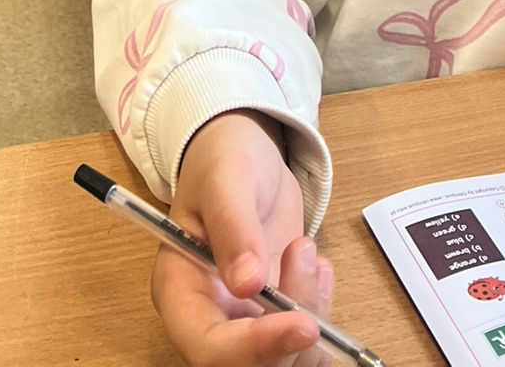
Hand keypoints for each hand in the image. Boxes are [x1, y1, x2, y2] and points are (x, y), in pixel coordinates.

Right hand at [153, 111, 332, 366]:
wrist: (246, 157)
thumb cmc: (225, 160)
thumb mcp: (227, 178)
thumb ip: (233, 226)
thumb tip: (247, 282)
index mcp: (179, 291)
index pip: (208, 345)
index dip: (253, 348)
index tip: (302, 325)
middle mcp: (209, 318)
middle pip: (248, 364)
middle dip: (291, 333)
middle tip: (312, 265)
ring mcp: (243, 324)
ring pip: (284, 360)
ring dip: (314, 319)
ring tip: (312, 255)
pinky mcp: (273, 319)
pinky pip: (305, 346)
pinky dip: (324, 315)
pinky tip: (320, 269)